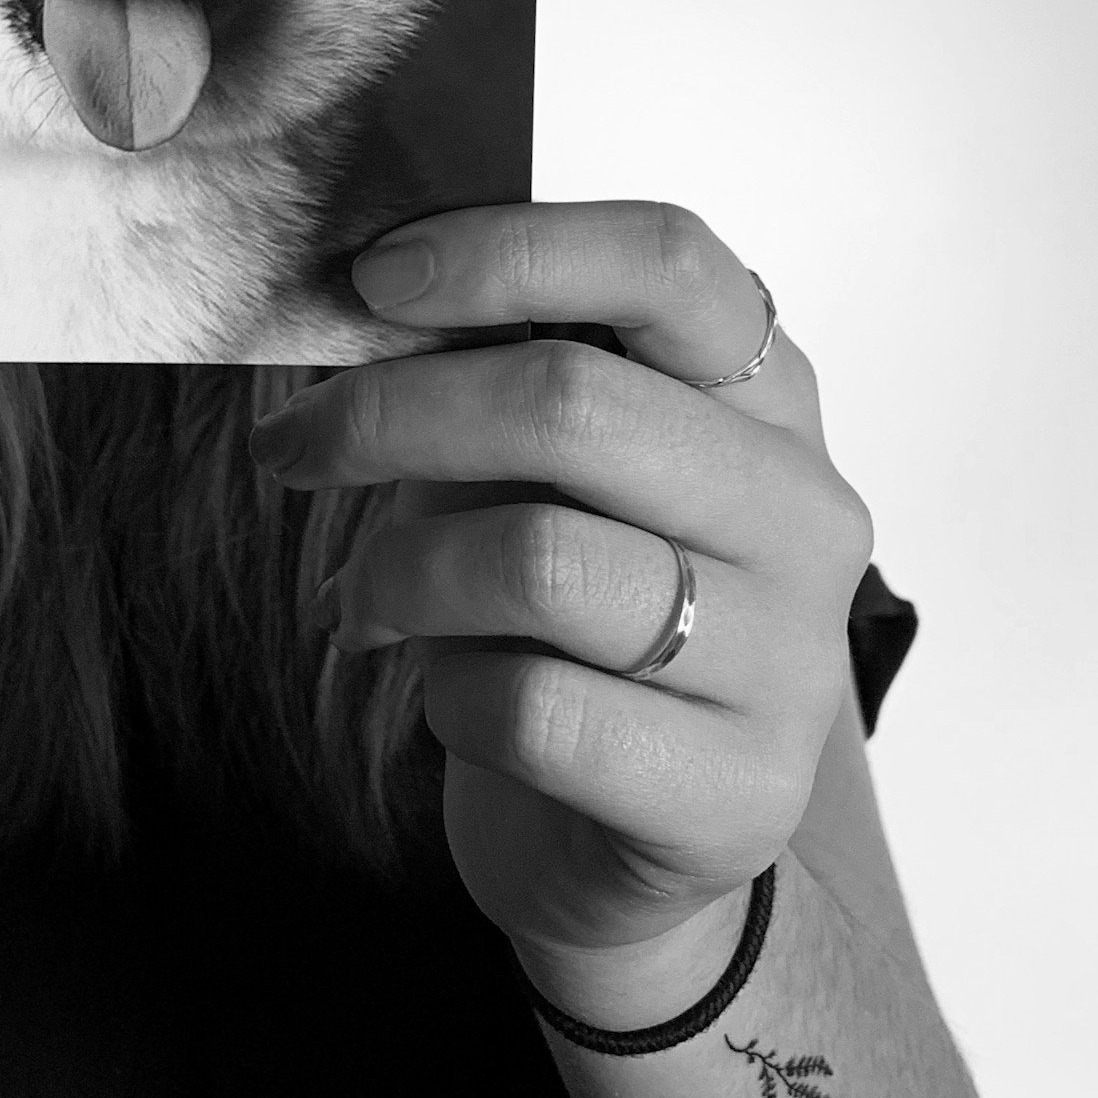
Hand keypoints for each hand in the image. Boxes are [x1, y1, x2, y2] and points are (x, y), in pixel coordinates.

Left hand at [247, 203, 875, 1022]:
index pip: (666, 263)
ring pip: (537, 560)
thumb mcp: (531, 472)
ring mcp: (790, 659)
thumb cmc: (565, 623)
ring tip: (365, 600)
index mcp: (765, 396)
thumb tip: (363, 298)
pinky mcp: (737, 793)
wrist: (625, 846)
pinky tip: (453, 701)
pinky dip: (448, 696)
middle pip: (572, 402)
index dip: (506, 251)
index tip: (373, 279)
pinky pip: (533, 708)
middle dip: (390, 415)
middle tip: (295, 449)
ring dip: (400, 574)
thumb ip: (487, 377)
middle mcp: (802, 511)